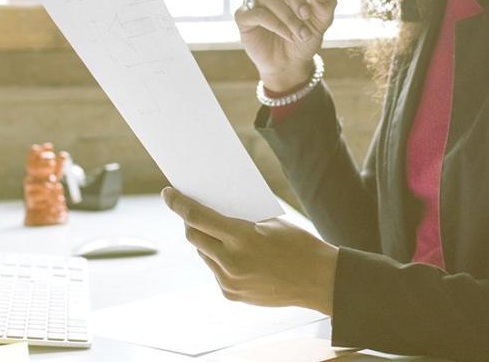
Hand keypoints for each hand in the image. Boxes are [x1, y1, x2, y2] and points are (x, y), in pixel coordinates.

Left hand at [162, 187, 337, 314]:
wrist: (319, 281)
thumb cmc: (298, 245)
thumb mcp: (269, 223)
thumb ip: (238, 220)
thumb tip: (213, 212)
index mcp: (241, 237)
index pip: (197, 216)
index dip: (178, 203)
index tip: (168, 193)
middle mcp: (231, 261)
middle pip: (194, 237)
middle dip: (190, 223)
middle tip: (193, 212)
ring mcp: (230, 281)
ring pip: (203, 254)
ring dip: (207, 242)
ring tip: (220, 234)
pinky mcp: (232, 294)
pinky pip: (216, 271)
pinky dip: (219, 260)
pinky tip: (235, 255)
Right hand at [235, 0, 336, 91]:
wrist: (293, 63)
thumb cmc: (306, 35)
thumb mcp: (322, 21)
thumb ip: (326, 4)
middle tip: (306, 15)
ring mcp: (253, 0)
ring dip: (288, 16)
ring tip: (302, 34)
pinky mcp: (243, 17)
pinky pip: (257, 14)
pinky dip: (276, 25)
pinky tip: (289, 35)